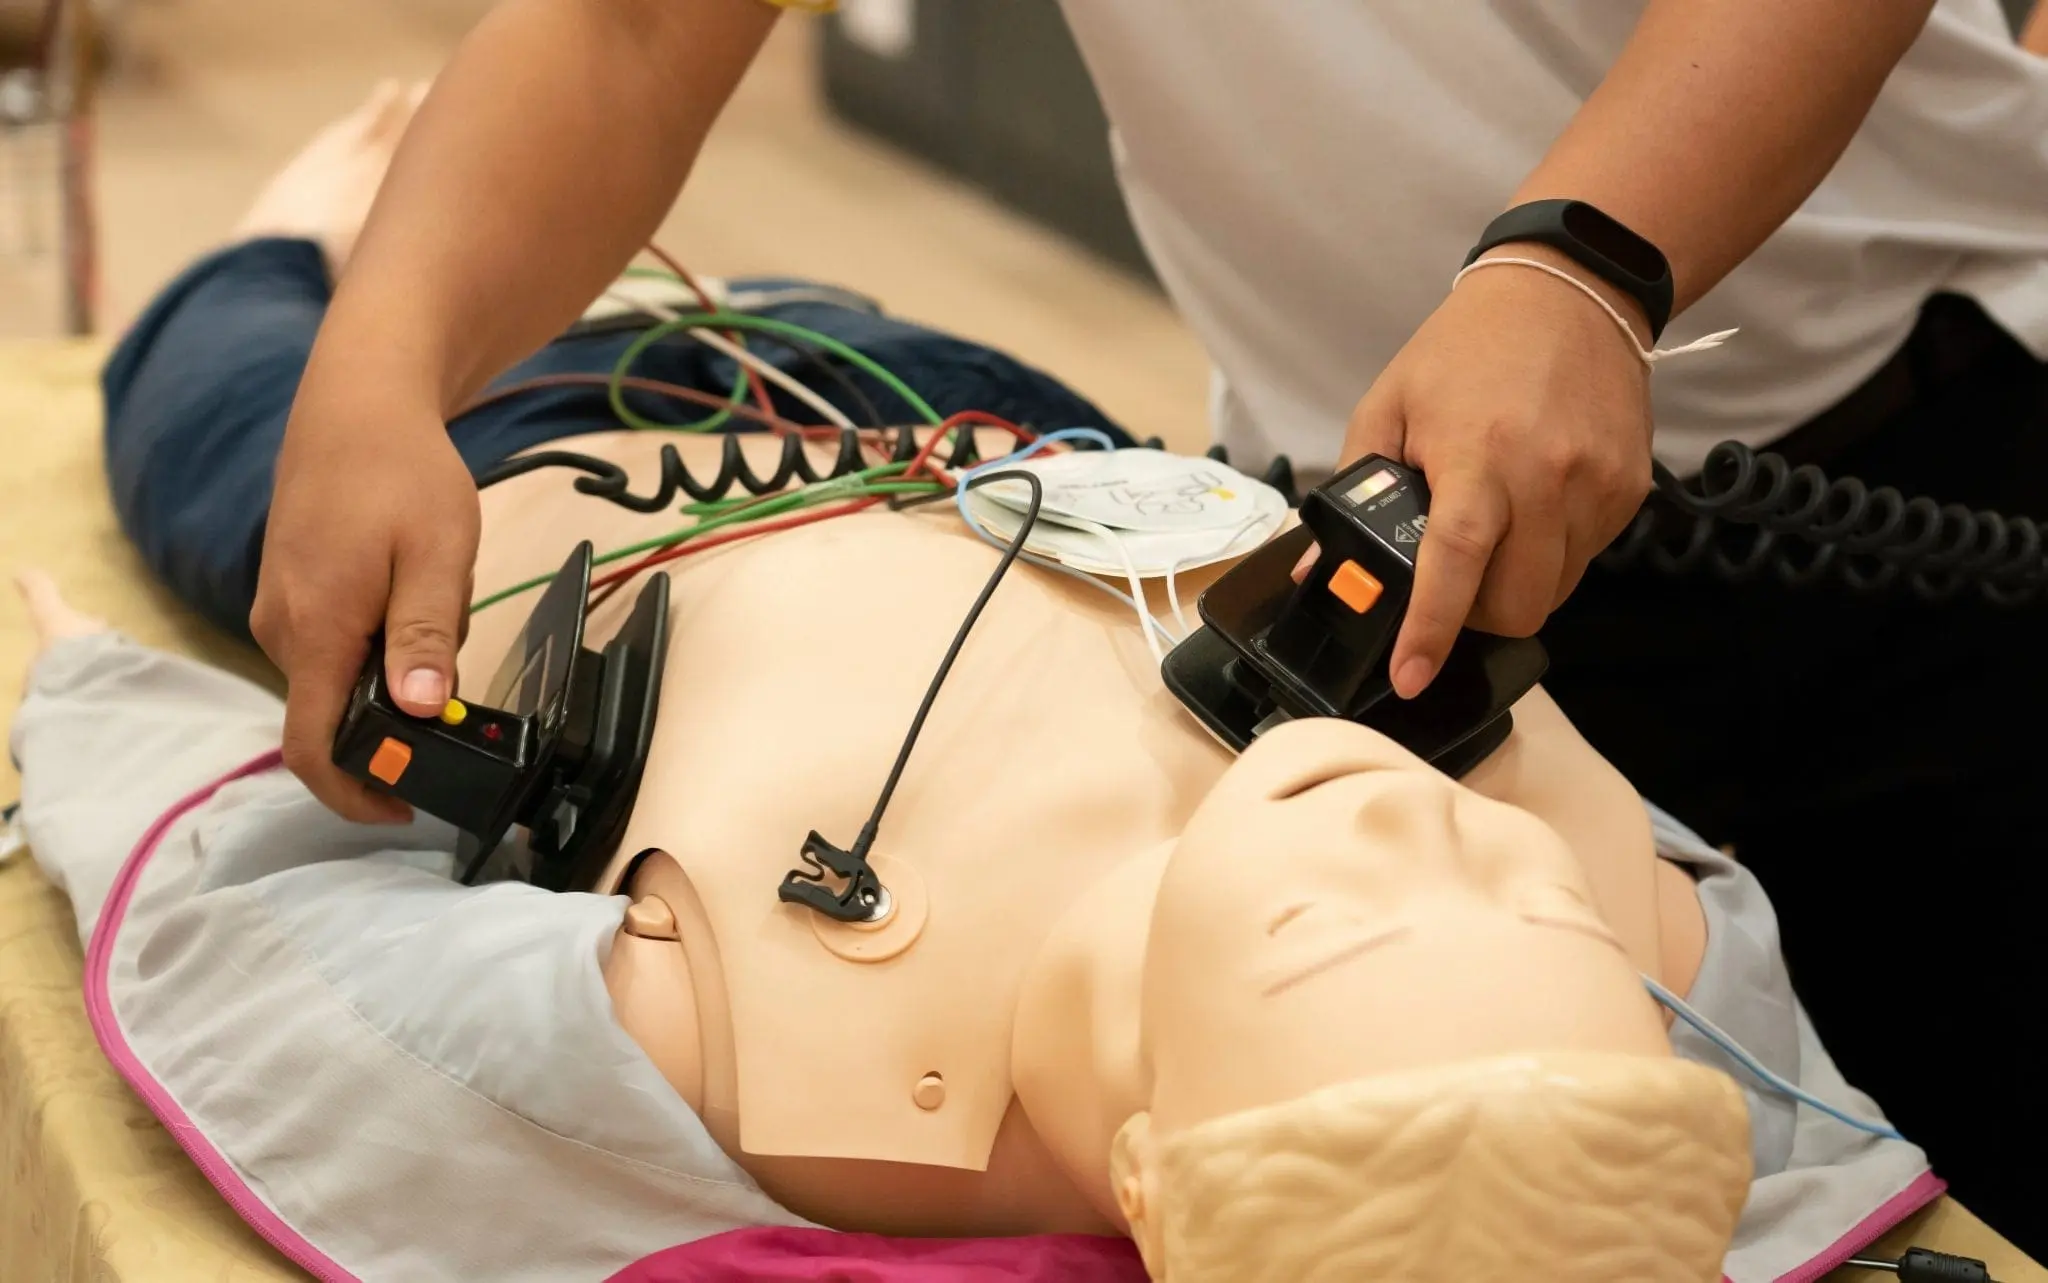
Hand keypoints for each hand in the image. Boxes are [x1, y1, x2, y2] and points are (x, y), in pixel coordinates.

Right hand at [251, 387, 479, 822]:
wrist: (355, 406)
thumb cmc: (400, 472)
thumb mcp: (437, 555)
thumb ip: (428, 636)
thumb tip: (421, 710)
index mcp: (314, 631)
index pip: (314, 748)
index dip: (355, 793)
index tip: (404, 809)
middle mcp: (282, 631)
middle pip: (339, 714)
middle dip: (402, 707)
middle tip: (453, 652)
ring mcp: (281, 612)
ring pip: (344, 676)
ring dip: (397, 664)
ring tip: (436, 596)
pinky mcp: (293, 596)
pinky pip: (338, 644)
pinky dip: (382, 636)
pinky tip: (412, 585)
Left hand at [1342, 246, 1654, 697]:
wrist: (1568, 292)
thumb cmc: (1465, 349)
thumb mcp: (1389, 405)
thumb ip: (1354, 487)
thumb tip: (1318, 569)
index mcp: (1476, 455)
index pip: (1454, 563)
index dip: (1432, 630)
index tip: (1410, 676)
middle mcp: (1546, 476)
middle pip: (1517, 603)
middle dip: (1477, 617)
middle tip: (1452, 589)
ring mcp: (1596, 485)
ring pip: (1556, 589)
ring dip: (1517, 586)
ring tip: (1495, 534)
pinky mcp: (1630, 487)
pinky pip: (1588, 556)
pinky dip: (1554, 554)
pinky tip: (1534, 506)